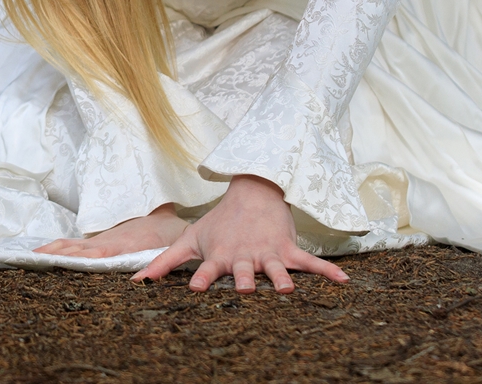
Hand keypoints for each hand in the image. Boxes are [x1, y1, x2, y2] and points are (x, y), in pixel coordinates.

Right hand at [33, 202, 186, 257]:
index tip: (59, 263)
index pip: (96, 253)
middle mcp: (108, 241)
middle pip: (77, 249)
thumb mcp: (170, 241)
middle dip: (55, 254)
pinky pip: (76, 246)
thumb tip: (147, 271)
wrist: (166, 215)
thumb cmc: (169, 231)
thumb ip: (161, 256)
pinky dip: (58, 251)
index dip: (78, 258)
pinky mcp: (100, 242)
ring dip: (52, 251)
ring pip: (72, 246)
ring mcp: (102, 240)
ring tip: (29, 258)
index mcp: (123, 244)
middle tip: (30, 260)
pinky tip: (43, 256)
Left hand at [131, 174, 348, 293]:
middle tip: (247, 290)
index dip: (201, 278)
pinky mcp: (288, 250)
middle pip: (245, 273)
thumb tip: (136, 281)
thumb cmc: (219, 222)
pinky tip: (345, 282)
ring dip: (283, 279)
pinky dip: (328, 272)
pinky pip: (311, 263)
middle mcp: (245, 258)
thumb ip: (164, 261)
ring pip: (277, 270)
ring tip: (288, 290)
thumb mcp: (191, 238)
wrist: (252, 191)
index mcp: (221, 257)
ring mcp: (268, 254)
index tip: (195, 287)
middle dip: (246, 282)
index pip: (208, 271)